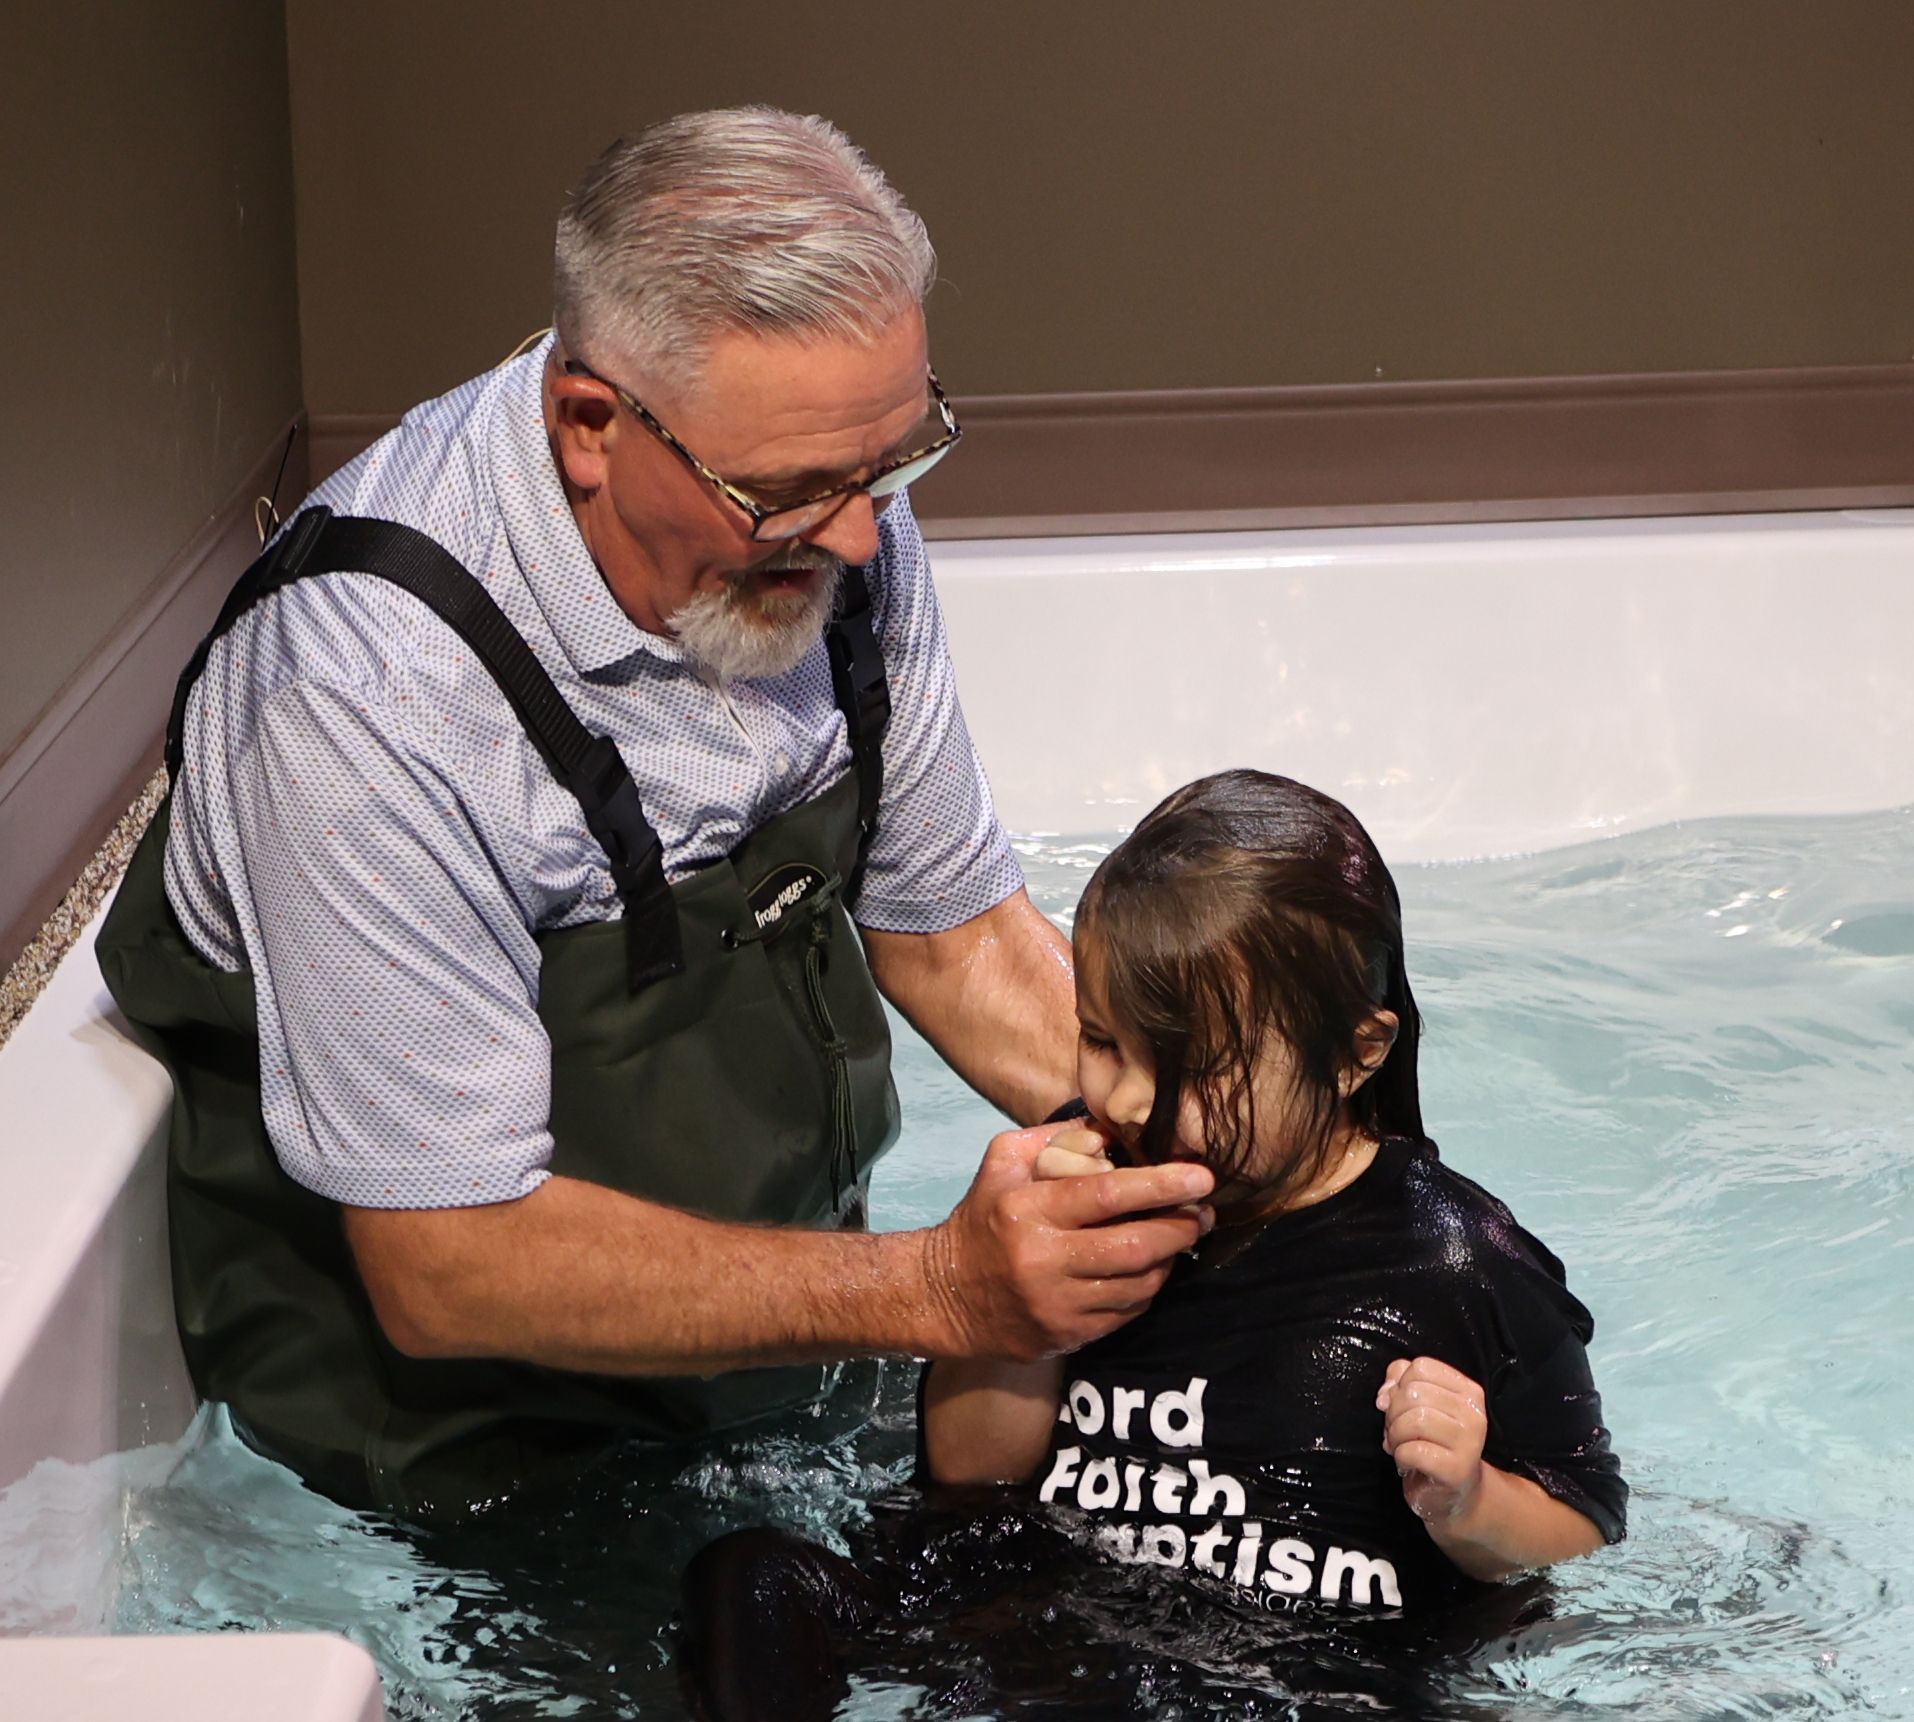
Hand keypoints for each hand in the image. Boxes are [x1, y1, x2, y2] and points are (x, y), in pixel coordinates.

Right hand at [924, 1122, 1214, 1362]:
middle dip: (1181, 1227)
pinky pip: (1127, 1313)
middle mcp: (1044, 1260)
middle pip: (1135, 1245)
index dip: (1162, 1185)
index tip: (1201, 1176)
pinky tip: (1150, 1270)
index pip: (1109, 1195)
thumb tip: (1111, 1130)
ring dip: (1169, 1260)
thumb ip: (1055, 1138)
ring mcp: (1058, 1305)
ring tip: (1181, 1238)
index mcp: (1029, 1209)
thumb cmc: (983, 1218)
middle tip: (1205, 1212)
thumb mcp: (1003, 1162)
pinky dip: (1147, 1289)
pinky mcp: (1067, 1336)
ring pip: (1138, 1284)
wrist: (946, 1295)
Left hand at [1377, 1355, 1488, 1524]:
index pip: (1421, 1367)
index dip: (1399, 1385)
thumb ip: (1400, 1383)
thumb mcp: (1418, 1405)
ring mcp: (1469, 1442)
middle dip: (1393, 1413)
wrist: (1455, 1494)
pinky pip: (1412, 1450)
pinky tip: (1408, 1463)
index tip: (1400, 1407)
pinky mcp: (1457, 1469)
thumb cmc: (1433, 1444)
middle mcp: (1473, 1413)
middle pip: (1413, 1392)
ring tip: (1401, 1447)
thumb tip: (1385, 1394)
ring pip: (1412, 1420)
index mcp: (1467, 1391)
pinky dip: (1400, 1456)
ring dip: (1395, 1436)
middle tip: (1398, 1432)